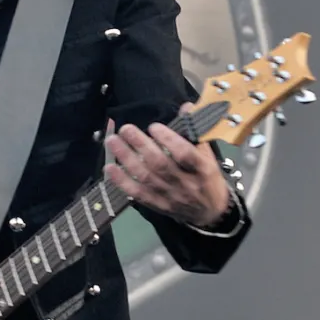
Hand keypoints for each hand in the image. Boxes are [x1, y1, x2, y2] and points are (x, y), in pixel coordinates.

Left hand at [103, 111, 230, 227]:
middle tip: (126, 129)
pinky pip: (137, 194)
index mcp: (201, 169)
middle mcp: (185, 183)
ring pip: (145, 177)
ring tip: (113, 142)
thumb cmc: (208, 179)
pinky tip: (109, 168)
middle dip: (140, 144)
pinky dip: (122, 181)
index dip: (168, 139)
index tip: (154, 127)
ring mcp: (170, 196)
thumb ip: (196, 133)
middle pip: (160, 164)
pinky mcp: (158, 206)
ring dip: (126, 158)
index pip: (184, 154)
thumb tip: (186, 107)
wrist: (210, 212)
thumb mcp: (209, 156)